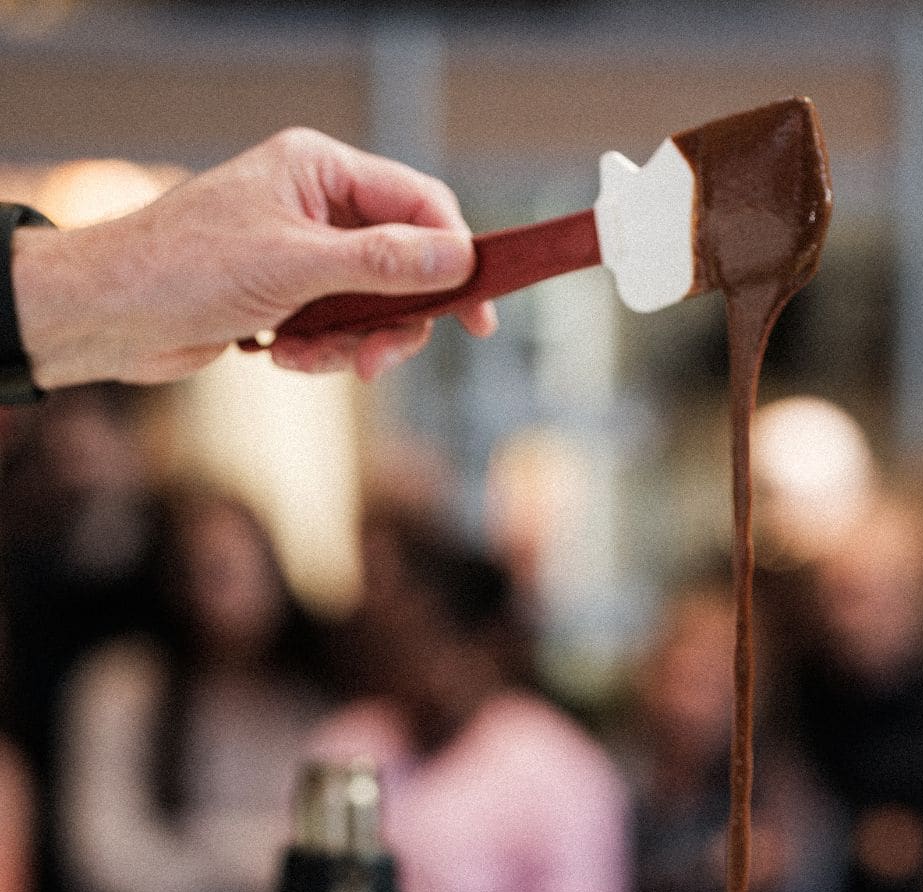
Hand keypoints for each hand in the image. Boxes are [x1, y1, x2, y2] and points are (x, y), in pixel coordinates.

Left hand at [11, 127, 496, 388]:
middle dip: (391, 321)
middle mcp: (316, 203)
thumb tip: (457, 259)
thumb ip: (382, 262)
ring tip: (303, 359)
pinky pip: (335, 328)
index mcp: (320, 168)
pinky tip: (277, 355)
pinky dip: (318, 352)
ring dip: (348, 344)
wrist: (114, 316)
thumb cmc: (188, 269)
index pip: (419, 204)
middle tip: (375, 362)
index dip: (455, 258)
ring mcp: (302, 251)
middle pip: (402, 264)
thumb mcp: (297, 265)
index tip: (477, 316)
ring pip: (371, 305)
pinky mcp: (286, 295)